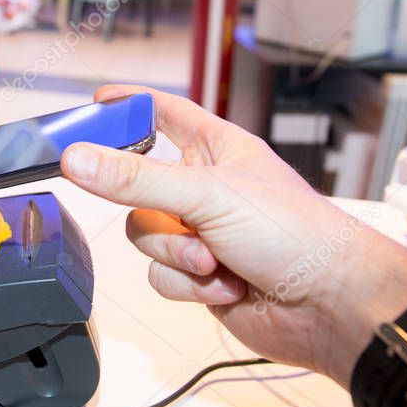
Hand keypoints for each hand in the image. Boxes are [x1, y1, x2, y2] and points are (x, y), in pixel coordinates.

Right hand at [60, 85, 406, 387]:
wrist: (330, 306)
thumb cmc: (294, 232)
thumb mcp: (206, 194)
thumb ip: (134, 179)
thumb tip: (76, 157)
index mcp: (217, 149)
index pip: (166, 114)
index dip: (132, 104)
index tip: (98, 101)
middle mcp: (206, 189)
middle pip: (138, 187)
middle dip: (154, 211)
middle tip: (165, 211)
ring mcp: (202, 233)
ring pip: (146, 236)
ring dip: (176, 253)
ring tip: (215, 259)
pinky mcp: (201, 276)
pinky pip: (161, 275)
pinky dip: (189, 283)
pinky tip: (226, 284)